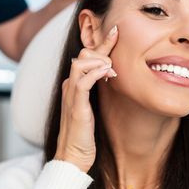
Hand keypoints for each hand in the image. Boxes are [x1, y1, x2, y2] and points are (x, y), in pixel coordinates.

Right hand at [54, 25, 118, 172]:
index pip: (87, 57)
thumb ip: (98, 92)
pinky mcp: (75, 106)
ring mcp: (71, 95)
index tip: (116, 32)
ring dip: (100, 60)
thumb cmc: (85, 135)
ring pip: (80, 63)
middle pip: (83, 54)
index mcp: (75, 85)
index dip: (101, 43)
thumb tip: (114, 77)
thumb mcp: (93, 108)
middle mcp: (70, 86)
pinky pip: (83, 82)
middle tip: (118, 56)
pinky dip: (95, 73)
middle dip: (103, 49)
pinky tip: (108, 73)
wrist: (73, 157)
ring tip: (113, 69)